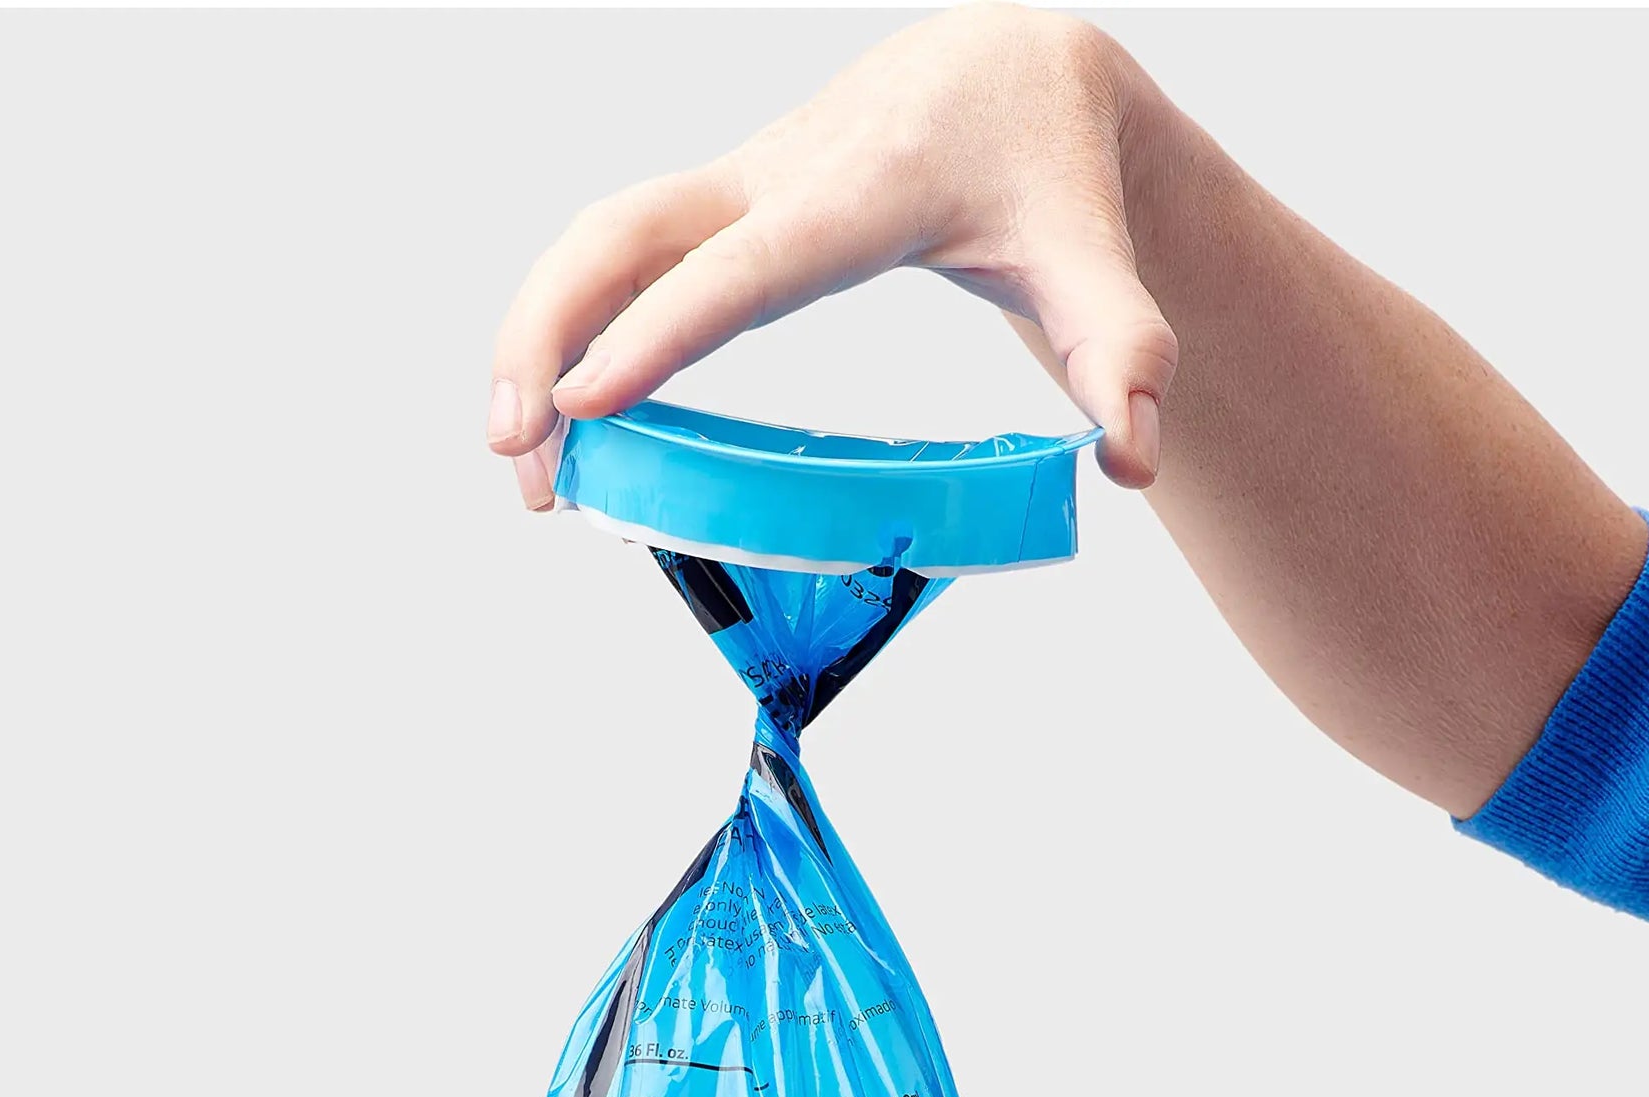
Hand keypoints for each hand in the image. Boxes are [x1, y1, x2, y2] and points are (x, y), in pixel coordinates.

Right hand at [486, 4, 1175, 507]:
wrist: (1009, 73)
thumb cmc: (1046, 166)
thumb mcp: (1095, 259)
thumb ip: (1121, 352)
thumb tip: (1129, 462)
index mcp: (859, 193)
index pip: (744, 268)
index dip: (660, 333)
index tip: (586, 403)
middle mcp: (774, 178)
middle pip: (623, 234)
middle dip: (549, 334)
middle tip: (519, 456)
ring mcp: (733, 189)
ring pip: (598, 244)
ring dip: (536, 341)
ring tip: (528, 470)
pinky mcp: (717, 210)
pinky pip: (615, 260)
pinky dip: (567, 331)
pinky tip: (559, 420)